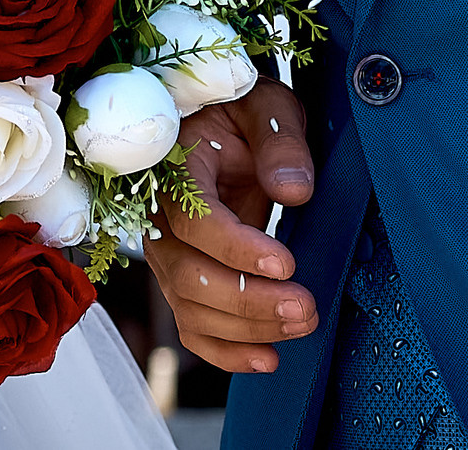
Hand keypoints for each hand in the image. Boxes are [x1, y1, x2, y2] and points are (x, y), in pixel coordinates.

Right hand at [149, 80, 319, 372]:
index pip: (194, 222)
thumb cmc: (244, 113)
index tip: (286, 263)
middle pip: (188, 275)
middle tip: (306, 305)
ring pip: (191, 308)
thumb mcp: (267, 108)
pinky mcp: (184, 279)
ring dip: (247, 328)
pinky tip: (269, 358)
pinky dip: (225, 352)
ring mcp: (169, 254)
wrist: (226, 127)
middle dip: (248, 300)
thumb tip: (293, 191)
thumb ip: (280, 141)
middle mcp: (161, 220)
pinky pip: (192, 327)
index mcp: (175, 172)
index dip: (236, 248)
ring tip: (304, 322)